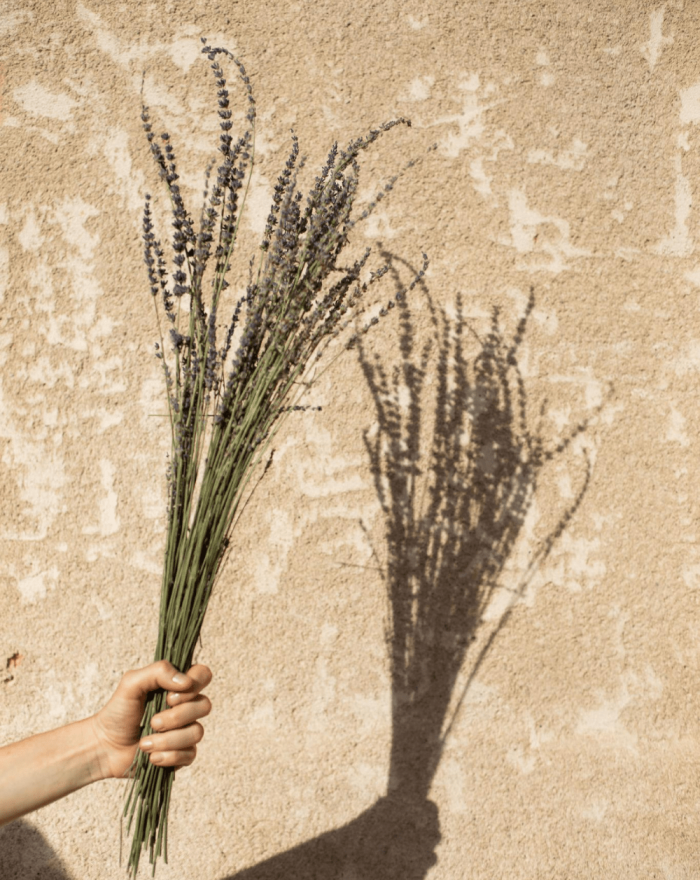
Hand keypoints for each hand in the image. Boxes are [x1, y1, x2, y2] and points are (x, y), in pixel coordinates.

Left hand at [87, 660, 212, 779]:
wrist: (104, 746)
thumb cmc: (118, 712)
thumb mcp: (131, 683)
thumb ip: (158, 671)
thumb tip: (185, 681)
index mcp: (177, 686)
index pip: (203, 675)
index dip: (194, 685)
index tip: (169, 696)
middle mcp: (186, 707)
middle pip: (204, 706)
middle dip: (176, 717)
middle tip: (152, 721)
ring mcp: (185, 731)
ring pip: (197, 732)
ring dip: (167, 740)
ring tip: (145, 743)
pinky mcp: (182, 754)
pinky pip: (189, 754)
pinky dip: (168, 756)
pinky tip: (151, 756)